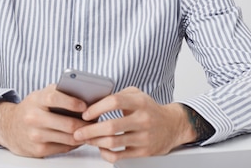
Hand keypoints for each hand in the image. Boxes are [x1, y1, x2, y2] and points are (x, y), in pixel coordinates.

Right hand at [0, 84, 91, 157]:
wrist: (9, 127)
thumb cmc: (32, 108)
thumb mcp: (41, 95)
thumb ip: (59, 93)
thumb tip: (85, 96)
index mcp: (36, 100)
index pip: (54, 98)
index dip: (72, 102)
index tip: (85, 105)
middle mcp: (34, 118)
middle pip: (67, 124)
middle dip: (85, 124)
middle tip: (95, 121)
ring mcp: (35, 135)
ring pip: (69, 138)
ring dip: (83, 135)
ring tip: (91, 129)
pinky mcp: (38, 150)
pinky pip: (64, 147)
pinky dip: (75, 143)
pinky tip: (80, 137)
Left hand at [73, 87, 195, 162]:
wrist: (172, 125)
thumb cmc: (149, 109)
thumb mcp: (137, 94)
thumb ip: (118, 95)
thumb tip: (93, 102)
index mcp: (140, 102)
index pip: (115, 102)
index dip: (97, 108)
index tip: (86, 114)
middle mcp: (143, 119)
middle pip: (111, 126)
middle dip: (90, 130)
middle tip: (78, 131)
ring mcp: (144, 137)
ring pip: (113, 142)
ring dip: (95, 142)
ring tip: (86, 139)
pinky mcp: (144, 151)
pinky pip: (119, 156)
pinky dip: (106, 153)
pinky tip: (101, 148)